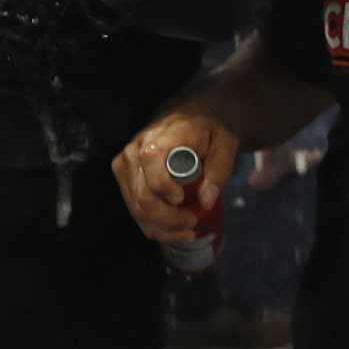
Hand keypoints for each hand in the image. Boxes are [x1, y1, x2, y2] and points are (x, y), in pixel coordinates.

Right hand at [113, 110, 240, 244]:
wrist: (188, 117)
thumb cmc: (207, 130)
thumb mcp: (224, 144)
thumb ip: (219, 170)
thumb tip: (206, 201)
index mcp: (159, 138)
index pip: (152, 166)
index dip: (165, 189)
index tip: (184, 200)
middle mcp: (135, 151)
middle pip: (143, 197)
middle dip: (168, 220)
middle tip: (193, 223)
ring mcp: (126, 166)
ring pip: (136, 209)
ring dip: (162, 228)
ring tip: (187, 231)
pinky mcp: (124, 178)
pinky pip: (134, 209)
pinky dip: (153, 225)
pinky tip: (172, 230)